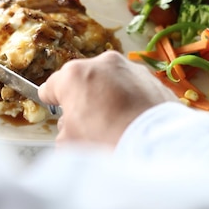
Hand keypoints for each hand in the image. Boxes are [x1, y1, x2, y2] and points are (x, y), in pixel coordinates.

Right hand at [38, 50, 175, 146]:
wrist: (155, 145)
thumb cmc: (107, 142)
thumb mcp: (69, 144)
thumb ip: (64, 129)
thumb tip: (70, 127)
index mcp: (74, 75)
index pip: (53, 85)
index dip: (52, 99)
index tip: (55, 106)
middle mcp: (102, 63)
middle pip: (84, 80)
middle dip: (84, 97)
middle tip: (89, 123)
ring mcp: (129, 67)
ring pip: (111, 80)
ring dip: (110, 95)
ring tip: (116, 123)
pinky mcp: (151, 77)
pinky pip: (134, 86)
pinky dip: (131, 98)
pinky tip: (134, 120)